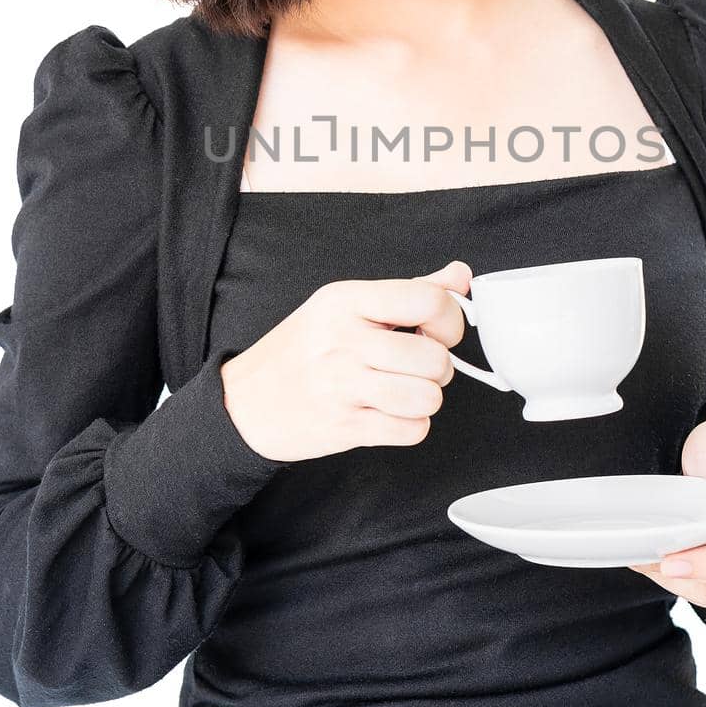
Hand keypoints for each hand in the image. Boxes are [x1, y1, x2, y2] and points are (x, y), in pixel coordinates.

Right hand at [219, 261, 470, 461]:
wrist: (245, 401)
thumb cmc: (302, 350)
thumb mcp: (346, 306)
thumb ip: (408, 291)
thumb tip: (460, 276)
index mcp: (347, 300)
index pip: (427, 300)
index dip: (450, 321)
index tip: (438, 332)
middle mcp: (344, 339)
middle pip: (435, 357)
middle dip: (438, 368)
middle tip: (417, 368)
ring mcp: (342, 384)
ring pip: (428, 397)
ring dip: (425, 399)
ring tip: (403, 391)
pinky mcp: (344, 426)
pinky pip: (412, 430)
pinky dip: (411, 426)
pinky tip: (389, 414)